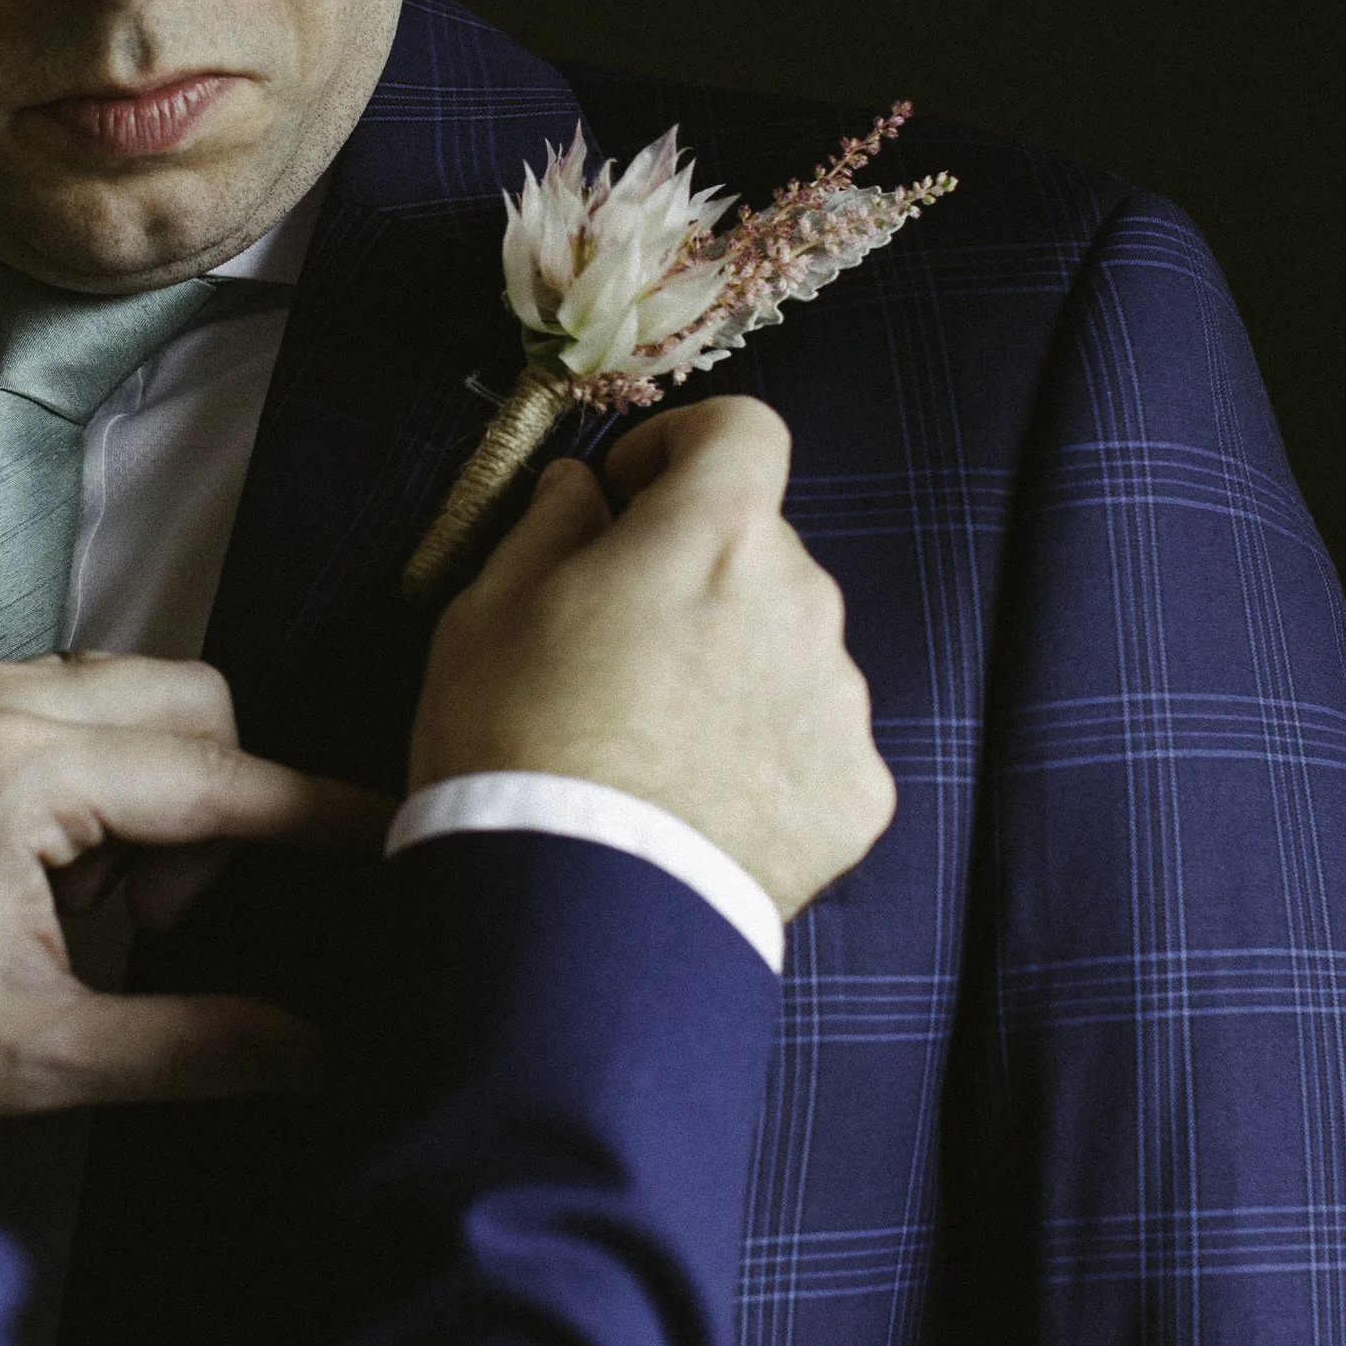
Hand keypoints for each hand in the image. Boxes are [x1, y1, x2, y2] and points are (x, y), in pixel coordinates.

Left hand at [0, 654, 385, 1117]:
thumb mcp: (38, 1056)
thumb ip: (191, 1047)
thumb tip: (315, 1052)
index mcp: (16, 774)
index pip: (216, 781)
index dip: (314, 816)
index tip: (391, 832)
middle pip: (190, 703)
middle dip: (212, 807)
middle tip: (153, 921)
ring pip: (135, 693)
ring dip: (153, 787)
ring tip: (95, 903)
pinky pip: (71, 700)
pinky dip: (97, 771)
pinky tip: (53, 868)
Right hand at [408, 398, 894, 919]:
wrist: (570, 913)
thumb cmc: (510, 741)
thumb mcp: (488, 609)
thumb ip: (549, 526)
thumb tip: (582, 492)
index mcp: (715, 535)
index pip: (742, 432)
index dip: (683, 446)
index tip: (629, 494)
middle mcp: (804, 600)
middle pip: (760, 551)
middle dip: (697, 575)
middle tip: (616, 647)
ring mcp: (840, 702)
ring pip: (791, 648)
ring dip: (737, 667)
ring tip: (654, 745)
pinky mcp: (857, 792)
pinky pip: (815, 745)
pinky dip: (768, 758)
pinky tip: (698, 805)